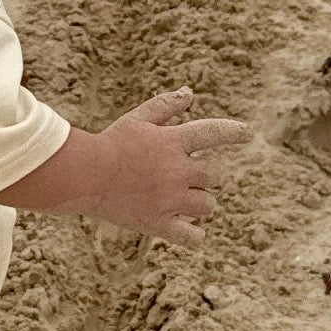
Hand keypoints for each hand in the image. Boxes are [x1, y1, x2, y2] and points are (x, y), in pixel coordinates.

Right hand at [92, 86, 246, 234]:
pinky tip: (188, 229)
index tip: (246, 134)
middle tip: (185, 175)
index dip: (234, 132)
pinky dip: (194, 234)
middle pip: (214, 175)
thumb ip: (166, 105)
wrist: (84, 175)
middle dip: (205, 175)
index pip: (214, 133)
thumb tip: (190, 93)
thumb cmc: (110, 144)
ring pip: (207, 205)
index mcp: (174, 142)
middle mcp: (178, 171)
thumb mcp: (138, 119)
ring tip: (181, 199)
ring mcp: (170, 200)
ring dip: (200, 202)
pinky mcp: (159, 224)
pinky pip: (192, 237)